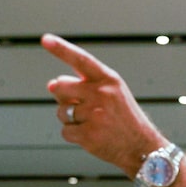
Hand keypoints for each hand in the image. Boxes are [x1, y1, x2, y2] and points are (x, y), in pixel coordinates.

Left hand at [41, 34, 166, 176]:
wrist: (141, 146)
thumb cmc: (123, 118)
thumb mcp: (112, 93)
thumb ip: (83, 84)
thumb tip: (51, 84)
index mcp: (109, 80)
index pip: (81, 60)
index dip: (61, 49)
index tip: (45, 39)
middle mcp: (101, 94)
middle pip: (60, 87)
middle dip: (64, 97)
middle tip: (81, 107)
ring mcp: (95, 115)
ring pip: (61, 111)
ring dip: (70, 119)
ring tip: (91, 123)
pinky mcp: (89, 135)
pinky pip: (65, 131)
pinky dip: (73, 135)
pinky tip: (91, 135)